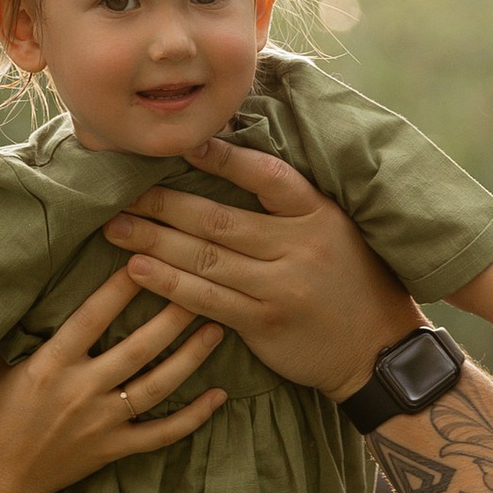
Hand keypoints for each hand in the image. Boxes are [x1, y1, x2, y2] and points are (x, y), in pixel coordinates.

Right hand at [0, 269, 225, 492]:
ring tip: (217, 329)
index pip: (92, 318)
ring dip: (190, 358)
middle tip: (200, 288)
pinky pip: (161, 433)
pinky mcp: (114, 449)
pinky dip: (193, 417)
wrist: (1, 481)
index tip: (145, 258)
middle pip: (138, 348)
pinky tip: (219, 396)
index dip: (120, 288)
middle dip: (172, 317)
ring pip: (157, 387)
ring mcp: (102, 423)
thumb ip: (8, 326)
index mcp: (50, 365)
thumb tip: (15, 279)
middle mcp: (80, 391)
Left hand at [103, 136, 414, 399]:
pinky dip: (168, 284)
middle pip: (219, 219)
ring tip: (114, 226)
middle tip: (120, 189)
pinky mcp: (264, 323)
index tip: (184, 143)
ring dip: (154, 241)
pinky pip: (207, 300)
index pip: (268, 177)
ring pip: (206, 259)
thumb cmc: (352, 279)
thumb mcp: (336, 228)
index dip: (225, 159)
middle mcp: (299, 247)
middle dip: (164, 203)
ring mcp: (280, 287)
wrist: (377, 349)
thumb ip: (292, 204)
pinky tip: (136, 270)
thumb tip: (231, 162)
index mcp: (318, 213)